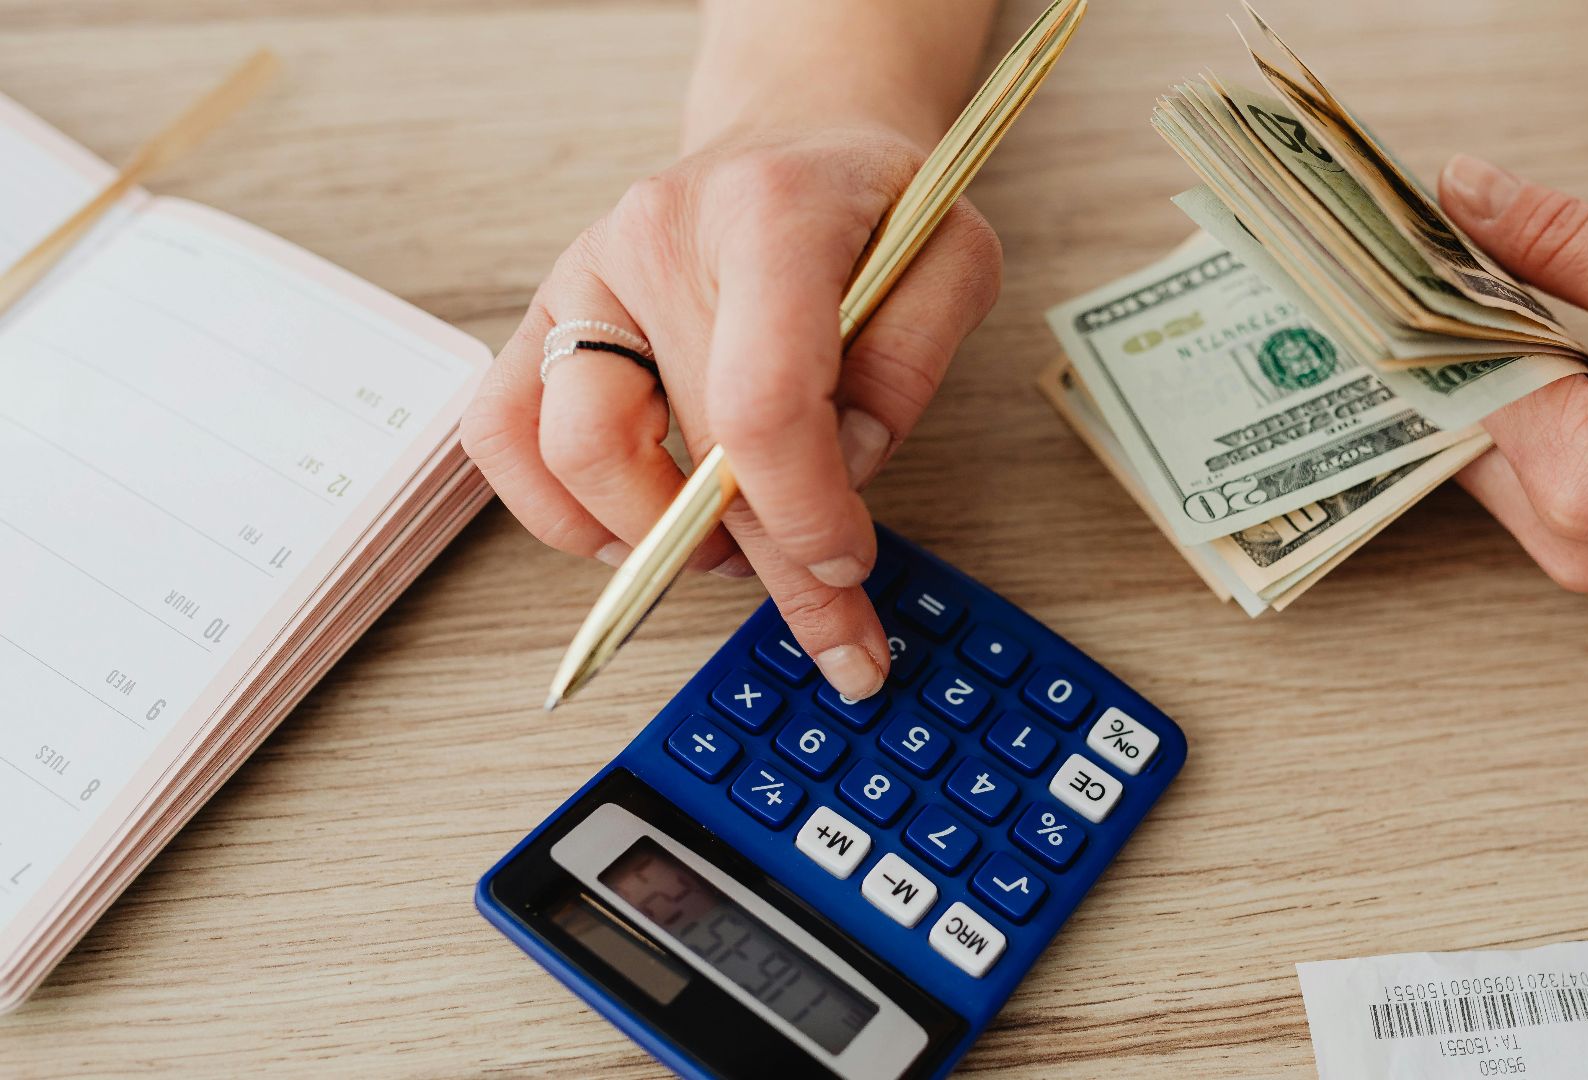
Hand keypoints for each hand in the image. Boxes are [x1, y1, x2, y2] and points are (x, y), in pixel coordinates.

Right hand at [461, 125, 1000, 695]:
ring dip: (656, 538)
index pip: (763, 398)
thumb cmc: (872, 207)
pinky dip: (561, 511)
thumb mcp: (952, 260)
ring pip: (574, 454)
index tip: (846, 565)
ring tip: (732, 545)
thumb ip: (913, 364)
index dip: (804, 512)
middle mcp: (656, 237)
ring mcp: (586, 274)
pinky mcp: (546, 315)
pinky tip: (637, 528)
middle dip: (768, 562)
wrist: (796, 139)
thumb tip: (840, 474)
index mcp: (769, 215)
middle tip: (833, 624)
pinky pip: (502, 435)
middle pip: (687, 448)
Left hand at [1438, 154, 1587, 594]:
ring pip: (1495, 455)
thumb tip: (1463, 194)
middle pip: (1460, 425)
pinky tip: (1565, 361)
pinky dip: (1543, 421)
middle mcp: (1569, 543)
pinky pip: (1542, 483)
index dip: (1436, 298)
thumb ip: (1566, 241)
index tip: (1418, 239)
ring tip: (1517, 298)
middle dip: (1462, 340)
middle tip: (1455, 255)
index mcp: (1582, 481)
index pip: (1455, 375)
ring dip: (1504, 380)